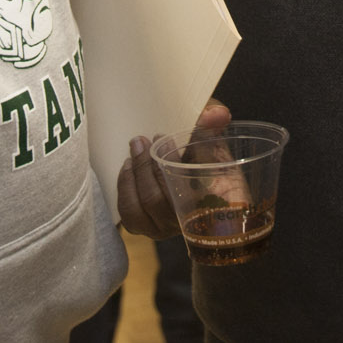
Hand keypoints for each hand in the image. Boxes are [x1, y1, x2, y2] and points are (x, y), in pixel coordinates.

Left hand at [115, 98, 229, 238]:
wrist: (190, 169)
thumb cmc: (203, 153)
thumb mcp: (210, 134)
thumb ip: (214, 122)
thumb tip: (218, 114)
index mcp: (211, 202)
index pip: (190, 191)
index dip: (173, 164)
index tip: (163, 138)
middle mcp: (187, 222)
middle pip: (158, 200)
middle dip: (145, 167)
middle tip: (142, 140)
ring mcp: (164, 228)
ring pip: (139, 208)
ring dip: (132, 177)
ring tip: (132, 153)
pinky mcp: (144, 227)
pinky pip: (128, 213)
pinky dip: (124, 188)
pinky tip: (127, 168)